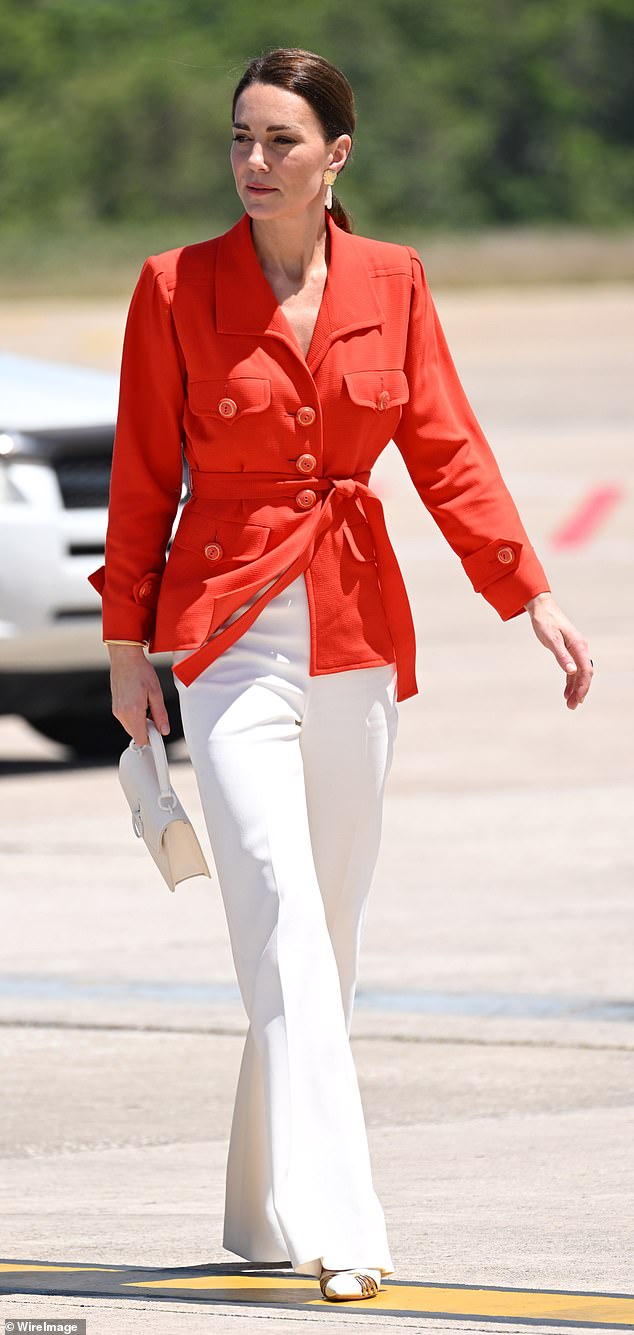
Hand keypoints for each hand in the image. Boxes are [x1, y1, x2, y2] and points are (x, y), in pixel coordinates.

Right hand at [108, 644, 169, 744]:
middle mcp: (122, 713)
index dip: (152, 738)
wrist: (125, 659)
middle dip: (147, 729)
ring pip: (131, 727)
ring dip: (141, 722)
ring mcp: (116, 711)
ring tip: (147, 704)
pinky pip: (126, 720)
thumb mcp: (156, 693)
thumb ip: (160, 714)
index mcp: (133, 711)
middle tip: (155, 714)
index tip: (159, 731)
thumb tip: (164, 730)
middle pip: (136, 735)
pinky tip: (140, 702)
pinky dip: (135, 716)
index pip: (141, 739)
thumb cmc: (140, 671)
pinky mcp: (115, 707)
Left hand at [524, 592, 592, 709]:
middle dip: (580, 691)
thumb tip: (571, 671)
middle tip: (572, 706)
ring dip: (575, 688)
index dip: (582, 687)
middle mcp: (580, 648)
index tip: (577, 700)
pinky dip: (570, 681)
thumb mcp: (551, 639)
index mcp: (578, 646)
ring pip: (579, 673)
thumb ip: (561, 656)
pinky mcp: (569, 650)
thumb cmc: (546, 622)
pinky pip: (573, 669)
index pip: (585, 671)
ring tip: (569, 703)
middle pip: (584, 674)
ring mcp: (575, 650)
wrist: (542, 608)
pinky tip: (566, 691)